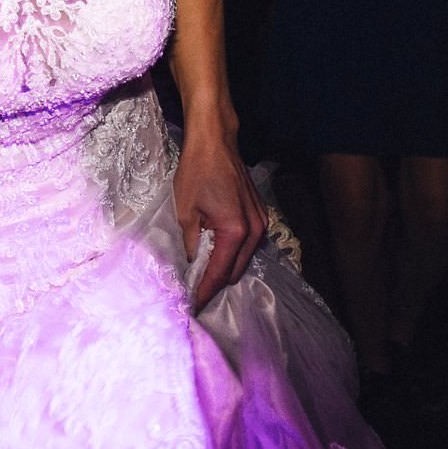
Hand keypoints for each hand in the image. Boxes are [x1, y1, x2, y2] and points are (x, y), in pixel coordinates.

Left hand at [172, 127, 265, 308]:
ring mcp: (262, 223)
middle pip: (235, 271)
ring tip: (203, 271)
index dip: (205, 291)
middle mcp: (255, 231)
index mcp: (235, 232)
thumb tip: (192, 264)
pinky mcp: (262, 215)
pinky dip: (233, 251)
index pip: (219, 273)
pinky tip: (217, 250)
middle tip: (195, 288)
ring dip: (225, 267)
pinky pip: (248, 244)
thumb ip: (191, 243)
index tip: (194, 305)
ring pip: (243, 259)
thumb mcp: (185, 211)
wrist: (215, 143)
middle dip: (216, 282)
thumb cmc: (196, 172)